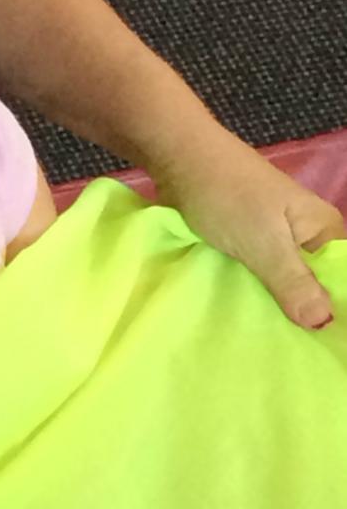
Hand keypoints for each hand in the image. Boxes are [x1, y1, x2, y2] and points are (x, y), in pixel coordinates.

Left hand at [152, 134, 345, 329]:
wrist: (178, 158)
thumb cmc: (226, 196)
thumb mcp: (264, 244)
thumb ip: (293, 282)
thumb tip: (324, 322)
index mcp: (322, 230)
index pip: (337, 278)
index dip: (329, 310)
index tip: (314, 345)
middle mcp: (304, 233)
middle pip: (310, 283)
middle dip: (297, 313)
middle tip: (283, 350)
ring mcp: (273, 235)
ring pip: (279, 280)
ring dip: (268, 303)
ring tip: (260, 339)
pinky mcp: (244, 239)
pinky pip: (253, 272)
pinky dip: (246, 289)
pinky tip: (238, 314)